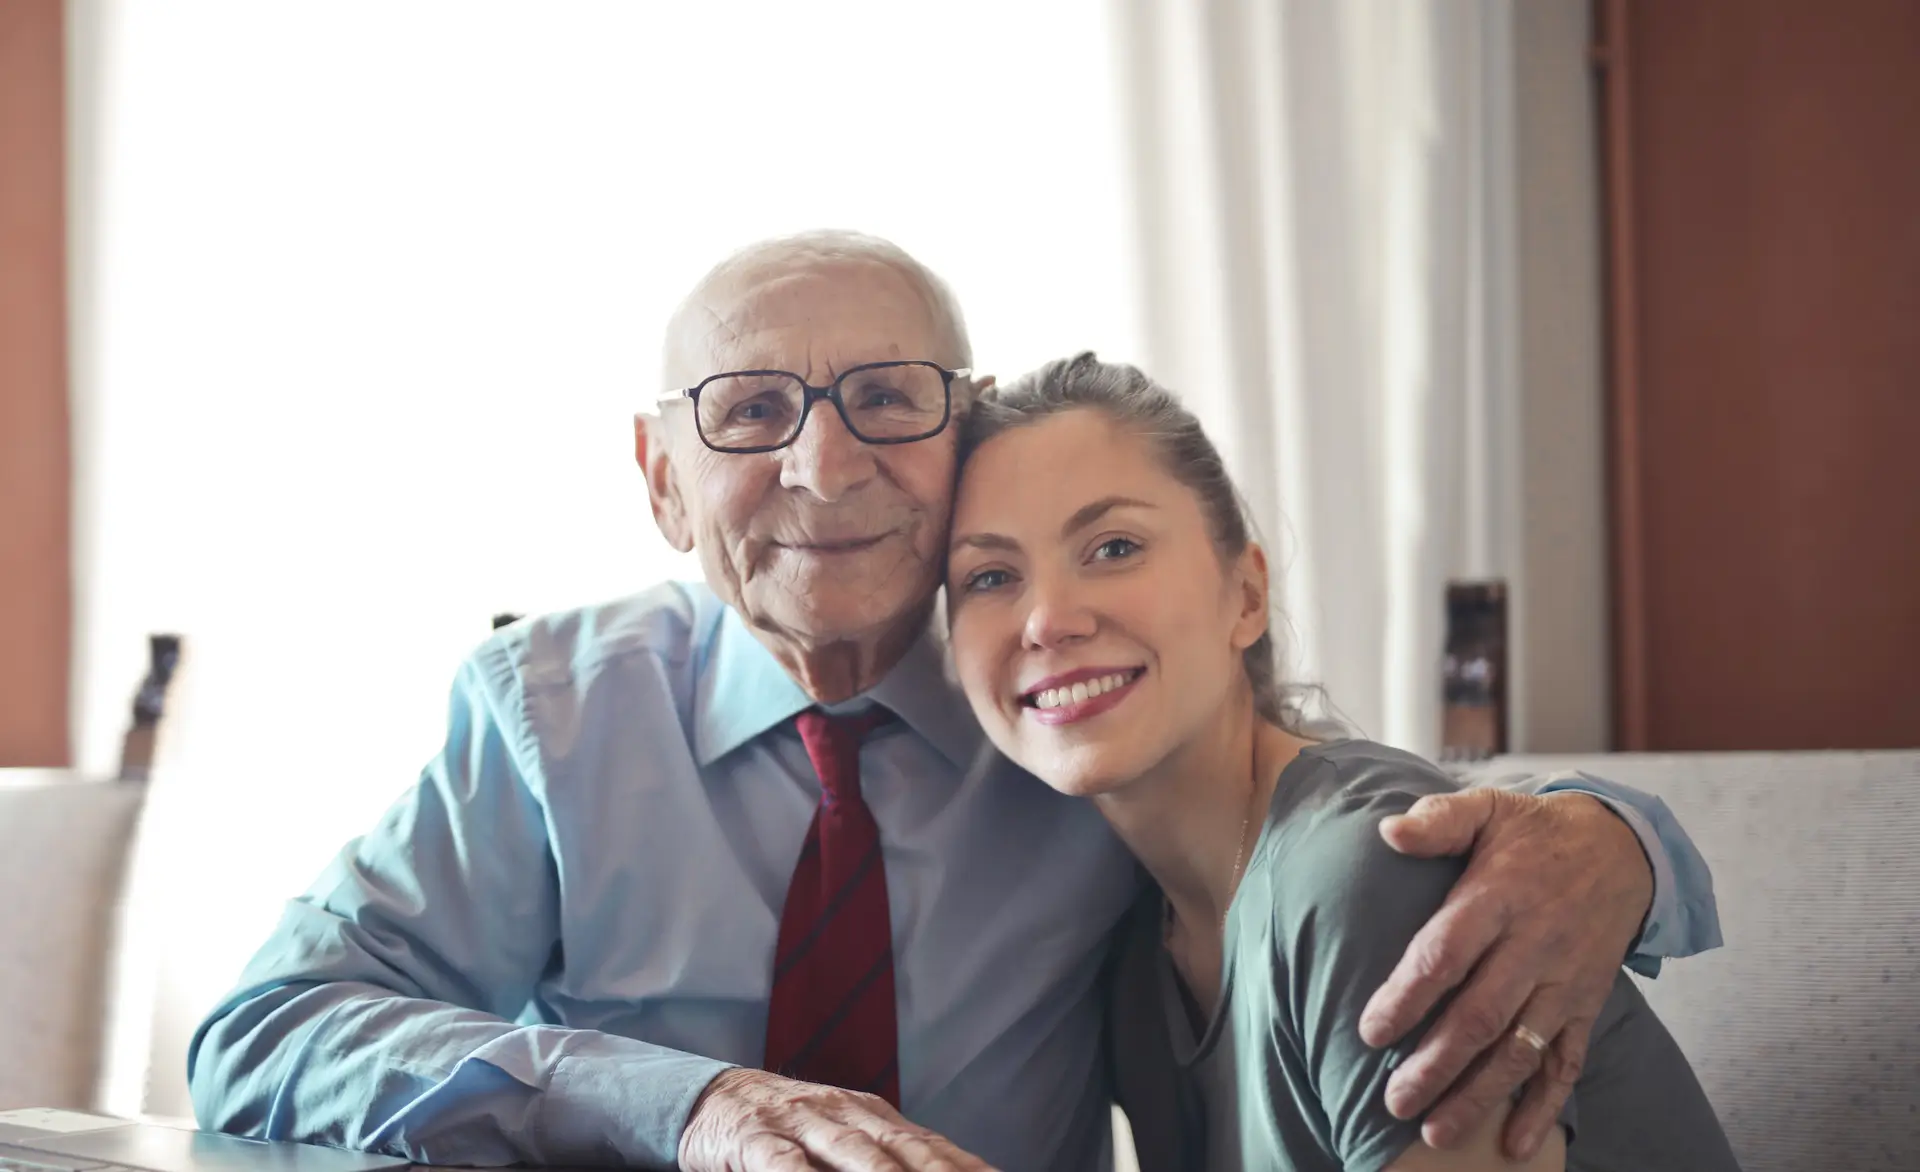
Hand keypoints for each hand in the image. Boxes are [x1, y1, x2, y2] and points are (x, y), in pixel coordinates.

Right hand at [678, 1067, 998, 1170]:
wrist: (715, 1096)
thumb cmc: (791, 1130)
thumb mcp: (844, 1138)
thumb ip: (888, 1156)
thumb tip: (947, 1167)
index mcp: (873, 1117)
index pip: (931, 1147)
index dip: (966, 1168)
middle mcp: (845, 1114)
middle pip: (902, 1152)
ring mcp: (802, 1123)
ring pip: (852, 1153)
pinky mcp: (757, 1139)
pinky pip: (784, 1164)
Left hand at [1359, 788, 1652, 1160]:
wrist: (1622, 848)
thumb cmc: (1534, 833)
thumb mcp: (1488, 809)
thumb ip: (1438, 821)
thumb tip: (1388, 832)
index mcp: (1499, 897)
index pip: (1447, 954)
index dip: (1408, 995)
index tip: (1371, 1032)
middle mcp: (1534, 946)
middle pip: (1481, 1014)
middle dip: (1437, 1064)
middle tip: (1395, 1102)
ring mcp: (1565, 981)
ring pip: (1520, 1049)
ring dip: (1480, 1096)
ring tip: (1436, 1133)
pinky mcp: (1587, 1005)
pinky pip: (1568, 1062)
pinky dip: (1544, 1106)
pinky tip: (1516, 1144)